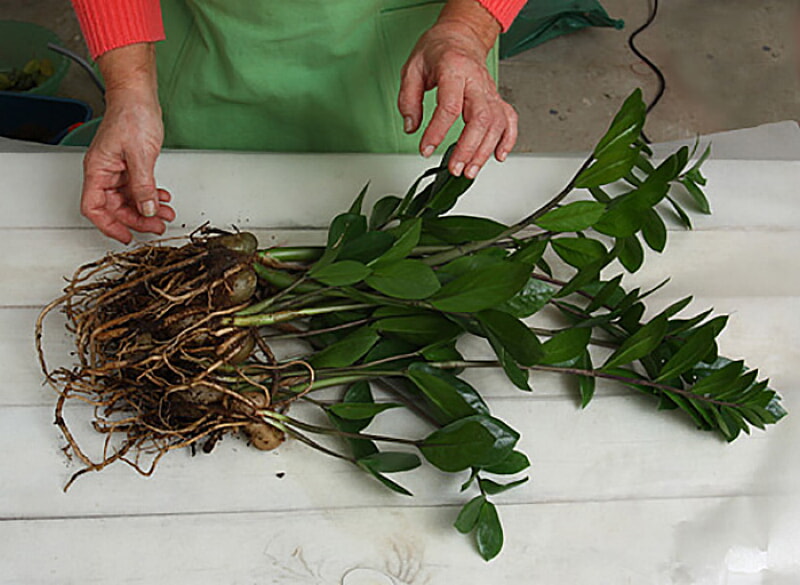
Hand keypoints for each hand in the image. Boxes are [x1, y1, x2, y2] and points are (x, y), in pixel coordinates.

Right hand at [80, 43, 173, 243]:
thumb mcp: (140, 155)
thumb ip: (143, 185)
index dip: (109, 226)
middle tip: (157, 226)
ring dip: (147, 209)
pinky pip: (137, 188)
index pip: (94, 207)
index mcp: (98, 170)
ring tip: (165, 214)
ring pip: (128, 199)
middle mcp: (104, 171)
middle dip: (137, 219)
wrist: (138, 95)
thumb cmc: (132, 115)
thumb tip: (147, 208)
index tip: (126, 236)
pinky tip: (162, 198)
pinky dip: (150, 195)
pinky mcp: (129, 165)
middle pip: (114, 207)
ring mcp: (116, 169)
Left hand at [398, 2, 517, 178]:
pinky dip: (507, 140)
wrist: (460, 37)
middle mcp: (477, 81)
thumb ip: (409, 99)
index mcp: (454, 69)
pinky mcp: (496, 99)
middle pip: (481, 118)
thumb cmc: (437, 51)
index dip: (437, 132)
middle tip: (455, 168)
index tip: (426, 149)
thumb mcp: (412, 68)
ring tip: (469, 171)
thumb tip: (411, 127)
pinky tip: (498, 156)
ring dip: (484, 151)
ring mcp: (490, 91)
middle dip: (468, 148)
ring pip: (496, 123)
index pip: (449, 106)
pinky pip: (509, 120)